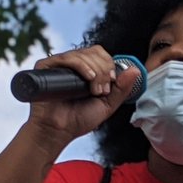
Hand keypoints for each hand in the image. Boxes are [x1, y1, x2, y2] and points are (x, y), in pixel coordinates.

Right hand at [24, 45, 142, 141]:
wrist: (58, 131)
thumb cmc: (79, 119)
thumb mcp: (107, 104)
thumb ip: (122, 89)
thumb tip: (136, 69)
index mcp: (86, 70)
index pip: (101, 54)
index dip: (109, 65)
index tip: (110, 83)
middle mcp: (72, 65)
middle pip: (94, 52)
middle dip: (104, 70)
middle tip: (101, 91)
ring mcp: (59, 65)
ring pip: (83, 54)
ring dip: (95, 71)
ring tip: (94, 91)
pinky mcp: (46, 67)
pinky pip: (66, 58)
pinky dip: (80, 65)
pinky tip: (88, 78)